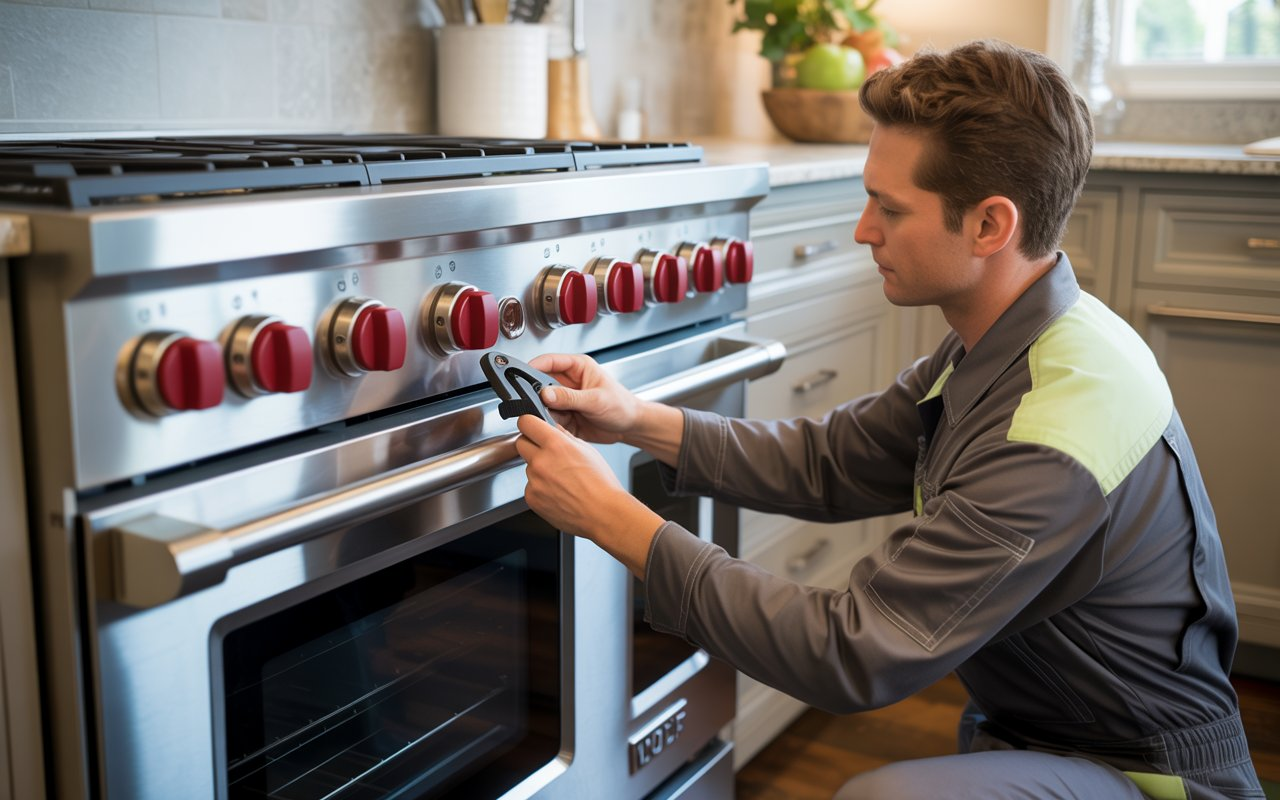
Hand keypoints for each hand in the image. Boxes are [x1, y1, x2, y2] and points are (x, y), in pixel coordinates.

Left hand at [515, 414, 662, 575]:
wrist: (603, 513)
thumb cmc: (601, 484)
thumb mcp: (587, 450)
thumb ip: (565, 437)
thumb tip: (553, 429)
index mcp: (555, 445)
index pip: (526, 422)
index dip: (529, 424)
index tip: (532, 427)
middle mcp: (541, 461)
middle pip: (521, 443)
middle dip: (531, 445)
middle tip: (547, 454)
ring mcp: (534, 481)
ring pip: (528, 468)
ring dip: (539, 470)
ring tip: (561, 480)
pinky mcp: (532, 498)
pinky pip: (530, 487)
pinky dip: (540, 489)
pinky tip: (558, 493)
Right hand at [528, 353, 641, 443]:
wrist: (630, 427)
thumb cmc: (622, 406)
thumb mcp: (596, 400)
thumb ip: (570, 397)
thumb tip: (546, 394)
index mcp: (578, 368)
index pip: (550, 361)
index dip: (533, 366)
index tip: (521, 376)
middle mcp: (569, 382)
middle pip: (541, 383)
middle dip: (536, 394)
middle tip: (535, 403)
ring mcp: (565, 400)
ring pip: (543, 403)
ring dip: (543, 412)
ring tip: (554, 418)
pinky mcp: (565, 416)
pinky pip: (549, 418)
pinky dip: (550, 424)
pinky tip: (559, 427)